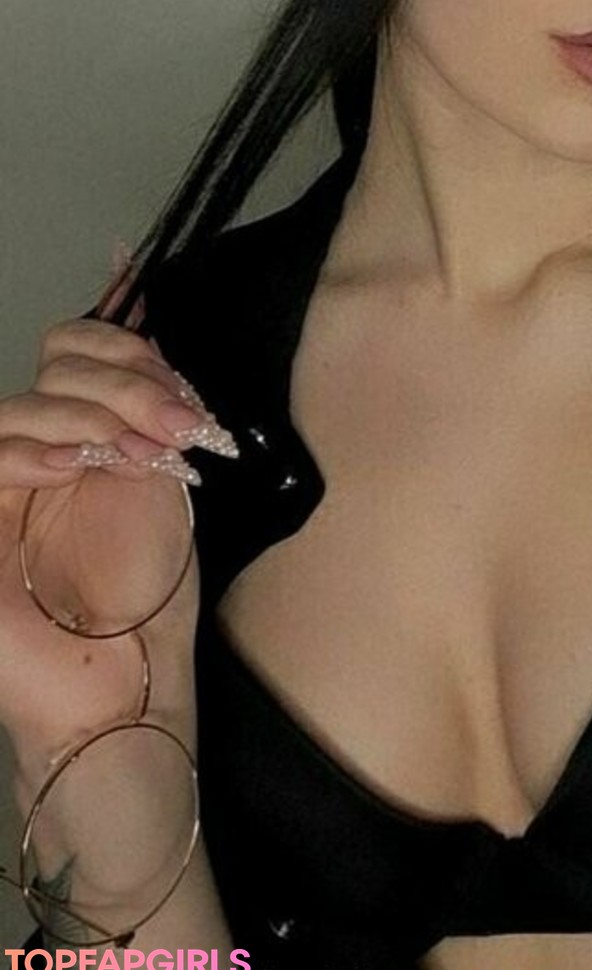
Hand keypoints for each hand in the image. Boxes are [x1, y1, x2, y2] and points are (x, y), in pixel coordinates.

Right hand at [0, 250, 230, 801]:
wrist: (128, 688)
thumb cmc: (147, 596)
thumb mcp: (160, 469)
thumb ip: (146, 389)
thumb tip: (132, 281)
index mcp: (78, 428)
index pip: (78, 343)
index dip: (131, 345)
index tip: (186, 396)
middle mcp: (32, 448)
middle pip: (58, 360)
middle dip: (131, 382)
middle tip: (181, 433)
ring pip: (27, 405)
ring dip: (102, 418)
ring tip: (149, 458)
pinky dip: (40, 451)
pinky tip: (81, 469)